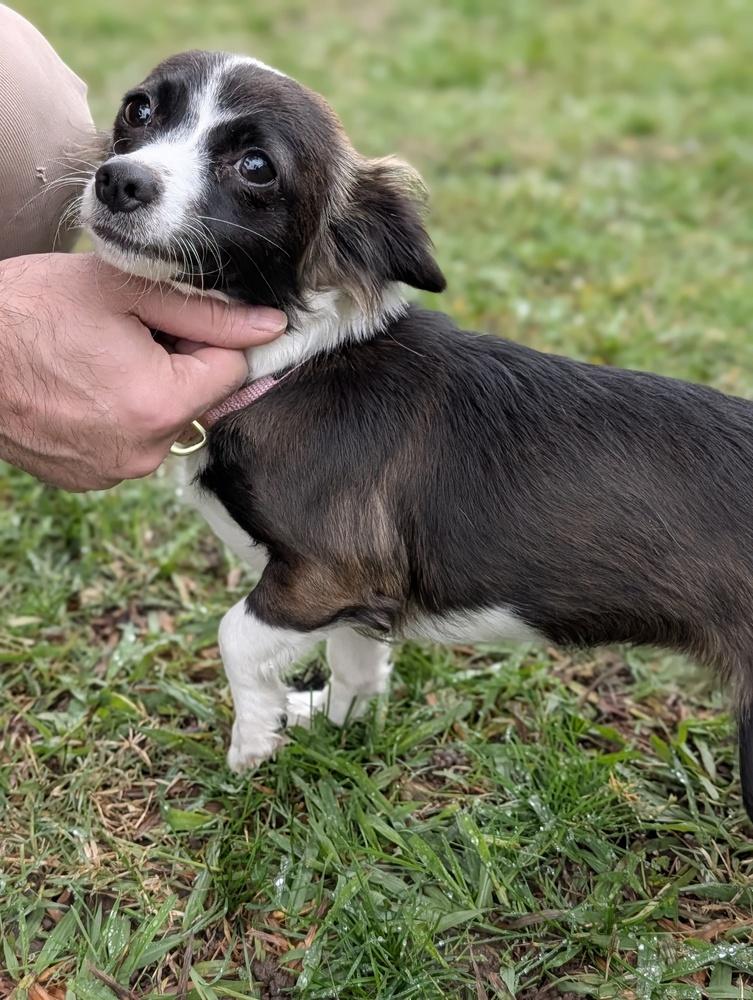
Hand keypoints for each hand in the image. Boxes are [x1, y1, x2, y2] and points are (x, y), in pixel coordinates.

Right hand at [0, 253, 285, 489]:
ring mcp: (112, 473)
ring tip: (95, 359)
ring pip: (163, 423)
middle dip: (177, 364)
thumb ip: (207, 311)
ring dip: (146, 391)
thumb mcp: (123, 290)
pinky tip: (82, 387)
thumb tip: (271, 327)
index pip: (230, 372)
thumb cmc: (29, 310)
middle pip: (197, 400)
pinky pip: (128, 444)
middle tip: (124, 334)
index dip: (207, 337)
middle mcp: (142, 453)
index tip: (171, 319)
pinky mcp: (87, 480)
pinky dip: (117, 417)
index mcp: (159, 405)